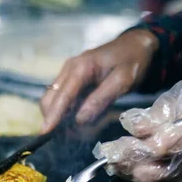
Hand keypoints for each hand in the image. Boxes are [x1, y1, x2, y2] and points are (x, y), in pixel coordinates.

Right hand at [40, 29, 158, 132]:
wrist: (135, 45)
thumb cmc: (132, 61)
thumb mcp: (123, 80)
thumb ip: (101, 99)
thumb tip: (79, 120)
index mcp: (80, 67)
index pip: (62, 96)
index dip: (53, 115)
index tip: (45, 133)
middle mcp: (68, 69)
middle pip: (49, 99)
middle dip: (54, 119)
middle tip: (71, 137)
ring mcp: (68, 74)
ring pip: (53, 101)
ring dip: (61, 118)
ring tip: (81, 130)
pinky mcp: (71, 80)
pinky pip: (63, 99)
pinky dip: (68, 112)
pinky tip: (82, 119)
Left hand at [93, 71, 181, 181]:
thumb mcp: (180, 98)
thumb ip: (156, 113)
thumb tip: (132, 127)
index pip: (164, 145)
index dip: (137, 145)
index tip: (117, 141)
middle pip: (155, 168)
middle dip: (127, 161)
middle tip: (106, 154)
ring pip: (153, 181)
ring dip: (127, 172)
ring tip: (110, 161)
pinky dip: (137, 178)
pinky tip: (123, 168)